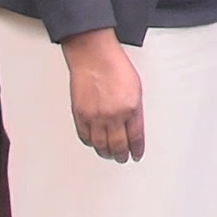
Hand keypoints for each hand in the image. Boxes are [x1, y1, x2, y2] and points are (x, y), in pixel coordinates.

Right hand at [62, 29, 144, 161]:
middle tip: (123, 158)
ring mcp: (95, 117)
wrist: (94, 57)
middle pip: (118, 146)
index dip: (136, 149)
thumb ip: (135, 110)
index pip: (135, 138)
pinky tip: (94, 143)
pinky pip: (85, 136)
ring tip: (109, 154)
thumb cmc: (116, 67)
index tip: (137, 155)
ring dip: (106, 152)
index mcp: (131, 109)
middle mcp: (113, 115)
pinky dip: (90, 142)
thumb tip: (133, 126)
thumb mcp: (136, 89)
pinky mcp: (80, 115)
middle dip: (121, 155)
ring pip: (100, 145)